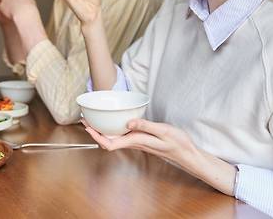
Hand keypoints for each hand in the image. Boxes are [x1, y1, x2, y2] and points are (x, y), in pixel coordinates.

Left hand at [83, 118, 235, 195]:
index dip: (96, 136)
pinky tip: (113, 121)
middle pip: (108, 141)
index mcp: (136, 141)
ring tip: (93, 119)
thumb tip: (127, 123)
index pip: (110, 143)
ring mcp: (137, 142)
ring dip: (102, 130)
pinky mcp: (141, 139)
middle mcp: (134, 143)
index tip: (87, 126)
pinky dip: (113, 129)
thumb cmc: (177, 143)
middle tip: (84, 119)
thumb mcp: (163, 131)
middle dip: (94, 132)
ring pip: (114, 138)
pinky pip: (122, 136)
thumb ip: (145, 126)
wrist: (188, 153)